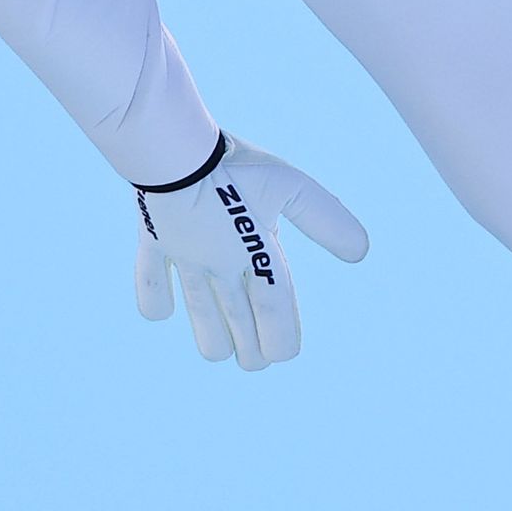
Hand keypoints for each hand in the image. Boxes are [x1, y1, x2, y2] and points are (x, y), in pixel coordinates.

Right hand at [129, 133, 369, 371]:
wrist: (172, 148)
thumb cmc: (237, 165)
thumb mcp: (291, 186)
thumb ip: (325, 220)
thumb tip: (361, 253)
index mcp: (256, 253)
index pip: (273, 311)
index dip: (280, 339)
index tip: (284, 355)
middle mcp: (219, 264)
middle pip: (237, 322)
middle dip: (249, 350)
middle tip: (255, 361)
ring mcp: (184, 256)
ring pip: (198, 312)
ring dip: (211, 338)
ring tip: (220, 352)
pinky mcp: (153, 240)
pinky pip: (150, 280)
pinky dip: (154, 300)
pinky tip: (161, 313)